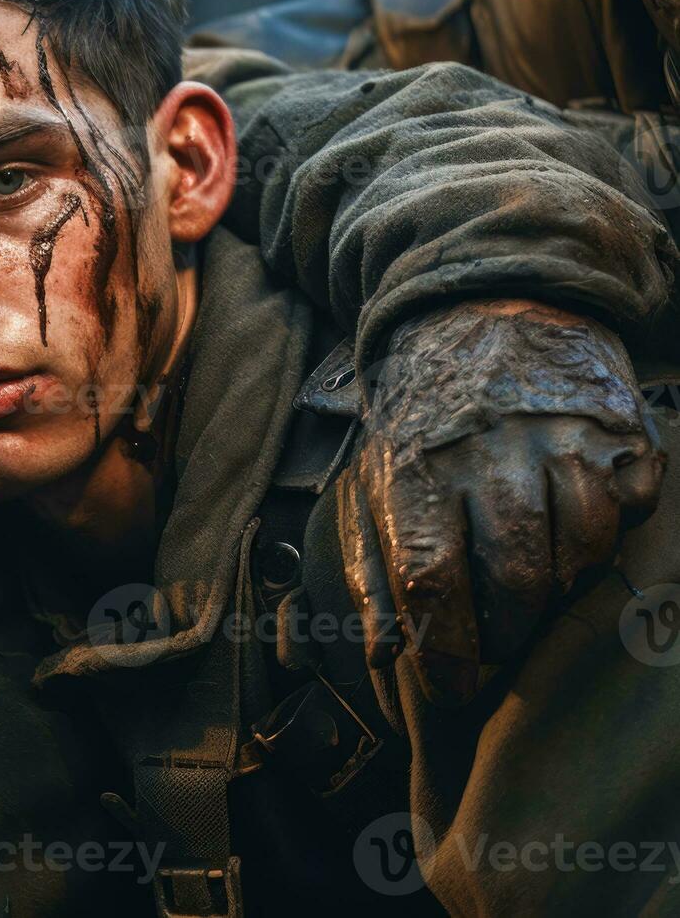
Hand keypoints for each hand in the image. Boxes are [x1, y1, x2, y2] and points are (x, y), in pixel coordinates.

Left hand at [338, 300, 665, 705]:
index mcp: (417, 470)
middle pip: (512, 577)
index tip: (451, 688)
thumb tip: (380, 654)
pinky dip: (605, 542)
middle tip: (497, 652)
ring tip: (535, 599)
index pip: (431, 580)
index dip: (446, 648)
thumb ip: (372, 569)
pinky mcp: (615, 430)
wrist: (481, 310)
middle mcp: (489, 454)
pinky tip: (576, 542)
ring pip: (577, 550)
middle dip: (506, 636)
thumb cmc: (420, 417)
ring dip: (558, 593)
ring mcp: (559, 439)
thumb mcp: (373, 481)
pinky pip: (625, 511)